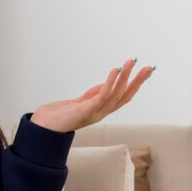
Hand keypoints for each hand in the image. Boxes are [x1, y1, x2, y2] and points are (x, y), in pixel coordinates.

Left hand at [30, 58, 152, 132]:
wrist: (42, 128)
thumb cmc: (59, 115)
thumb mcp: (80, 102)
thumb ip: (94, 94)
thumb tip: (110, 81)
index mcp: (101, 110)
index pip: (123, 97)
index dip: (135, 85)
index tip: (146, 71)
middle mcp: (101, 113)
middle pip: (125, 96)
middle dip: (137, 81)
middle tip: (149, 67)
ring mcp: (94, 113)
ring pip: (116, 94)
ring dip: (124, 77)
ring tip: (130, 63)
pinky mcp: (85, 111)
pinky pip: (101, 96)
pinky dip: (109, 83)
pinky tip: (114, 71)